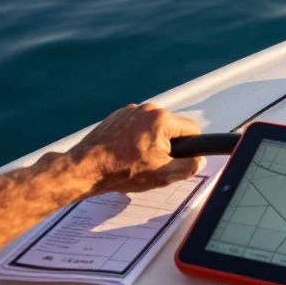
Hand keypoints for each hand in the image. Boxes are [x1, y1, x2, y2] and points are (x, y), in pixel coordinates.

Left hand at [64, 103, 203, 195]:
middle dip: (168, 144)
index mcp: (162, 119)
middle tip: (154, 163)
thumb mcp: (163, 175)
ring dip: (150, 141)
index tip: (178, 158)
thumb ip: (188, 167)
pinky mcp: (118, 116)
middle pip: (171, 127)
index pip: (192, 129)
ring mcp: (131, 111)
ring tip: (136, 159)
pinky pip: (136, 125)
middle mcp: (147, 109)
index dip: (189, 147)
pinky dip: (135, 138)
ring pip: (153, 127)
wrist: (87, 168)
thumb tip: (198, 161)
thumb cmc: (121, 171)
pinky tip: (125, 153)